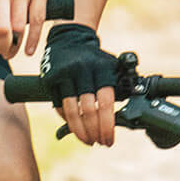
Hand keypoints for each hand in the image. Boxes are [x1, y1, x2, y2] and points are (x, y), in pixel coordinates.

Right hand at [42, 23, 119, 146]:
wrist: (69, 37)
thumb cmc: (95, 58)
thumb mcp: (111, 65)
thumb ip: (118, 87)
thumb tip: (128, 115)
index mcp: (101, 69)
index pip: (105, 103)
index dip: (107, 125)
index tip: (109, 140)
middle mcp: (83, 71)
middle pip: (88, 111)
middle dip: (95, 132)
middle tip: (99, 143)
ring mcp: (65, 74)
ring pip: (71, 112)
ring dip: (80, 131)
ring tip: (88, 140)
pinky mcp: (51, 78)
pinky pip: (59, 106)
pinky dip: (67, 120)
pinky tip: (75, 127)